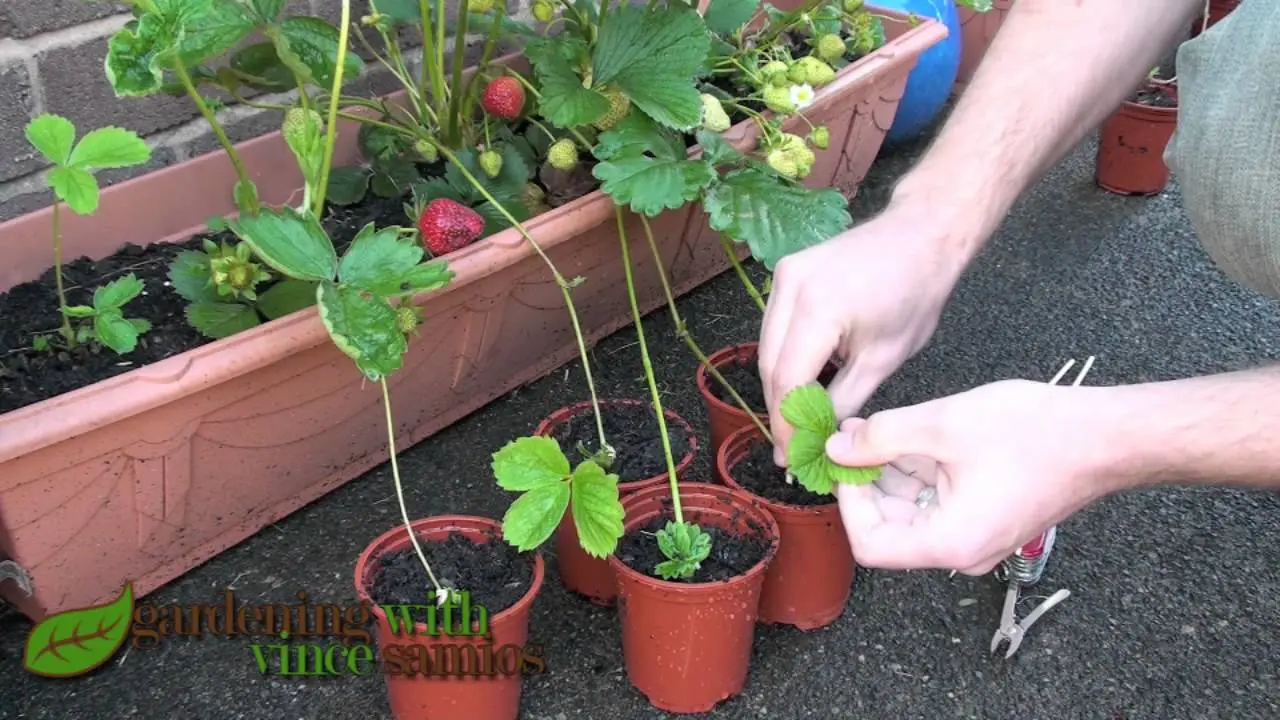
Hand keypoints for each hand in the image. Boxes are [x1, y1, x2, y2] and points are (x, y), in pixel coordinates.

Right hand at [758, 206, 967, 465]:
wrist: (921, 234)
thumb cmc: (915, 293)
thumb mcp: (885, 358)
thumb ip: (845, 400)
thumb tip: (821, 438)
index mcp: (818, 308)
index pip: (788, 381)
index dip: (787, 425)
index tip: (793, 459)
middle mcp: (790, 287)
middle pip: (770, 366)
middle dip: (780, 411)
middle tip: (791, 450)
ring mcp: (783, 276)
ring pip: (767, 347)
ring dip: (779, 387)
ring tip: (796, 423)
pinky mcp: (785, 272)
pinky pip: (775, 327)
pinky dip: (785, 358)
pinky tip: (801, 383)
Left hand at [824, 380, 1119, 573]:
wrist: (1107, 436)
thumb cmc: (1038, 433)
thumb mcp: (943, 424)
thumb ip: (881, 438)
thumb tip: (837, 449)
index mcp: (950, 542)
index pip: (870, 544)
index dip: (849, 501)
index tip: (845, 460)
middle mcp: (963, 551)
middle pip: (890, 528)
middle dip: (869, 481)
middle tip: (858, 437)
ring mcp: (977, 536)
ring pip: (913, 511)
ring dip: (894, 472)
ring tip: (890, 428)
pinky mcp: (988, 517)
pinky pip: (939, 502)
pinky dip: (922, 471)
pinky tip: (920, 436)